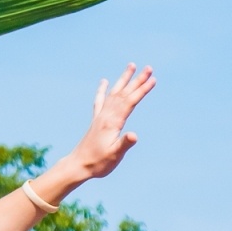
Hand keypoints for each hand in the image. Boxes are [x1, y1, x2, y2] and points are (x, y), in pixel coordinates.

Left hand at [60, 61, 155, 180]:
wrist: (78, 165)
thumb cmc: (98, 163)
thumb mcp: (114, 155)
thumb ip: (124, 144)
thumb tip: (134, 135)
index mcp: (112, 122)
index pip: (130, 102)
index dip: (142, 90)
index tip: (153, 79)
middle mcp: (106, 115)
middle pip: (124, 93)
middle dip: (137, 80)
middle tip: (149, 67)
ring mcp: (100, 116)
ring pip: (114, 93)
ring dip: (124, 79)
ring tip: (131, 66)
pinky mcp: (96, 120)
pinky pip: (100, 101)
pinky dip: (103, 90)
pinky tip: (104, 82)